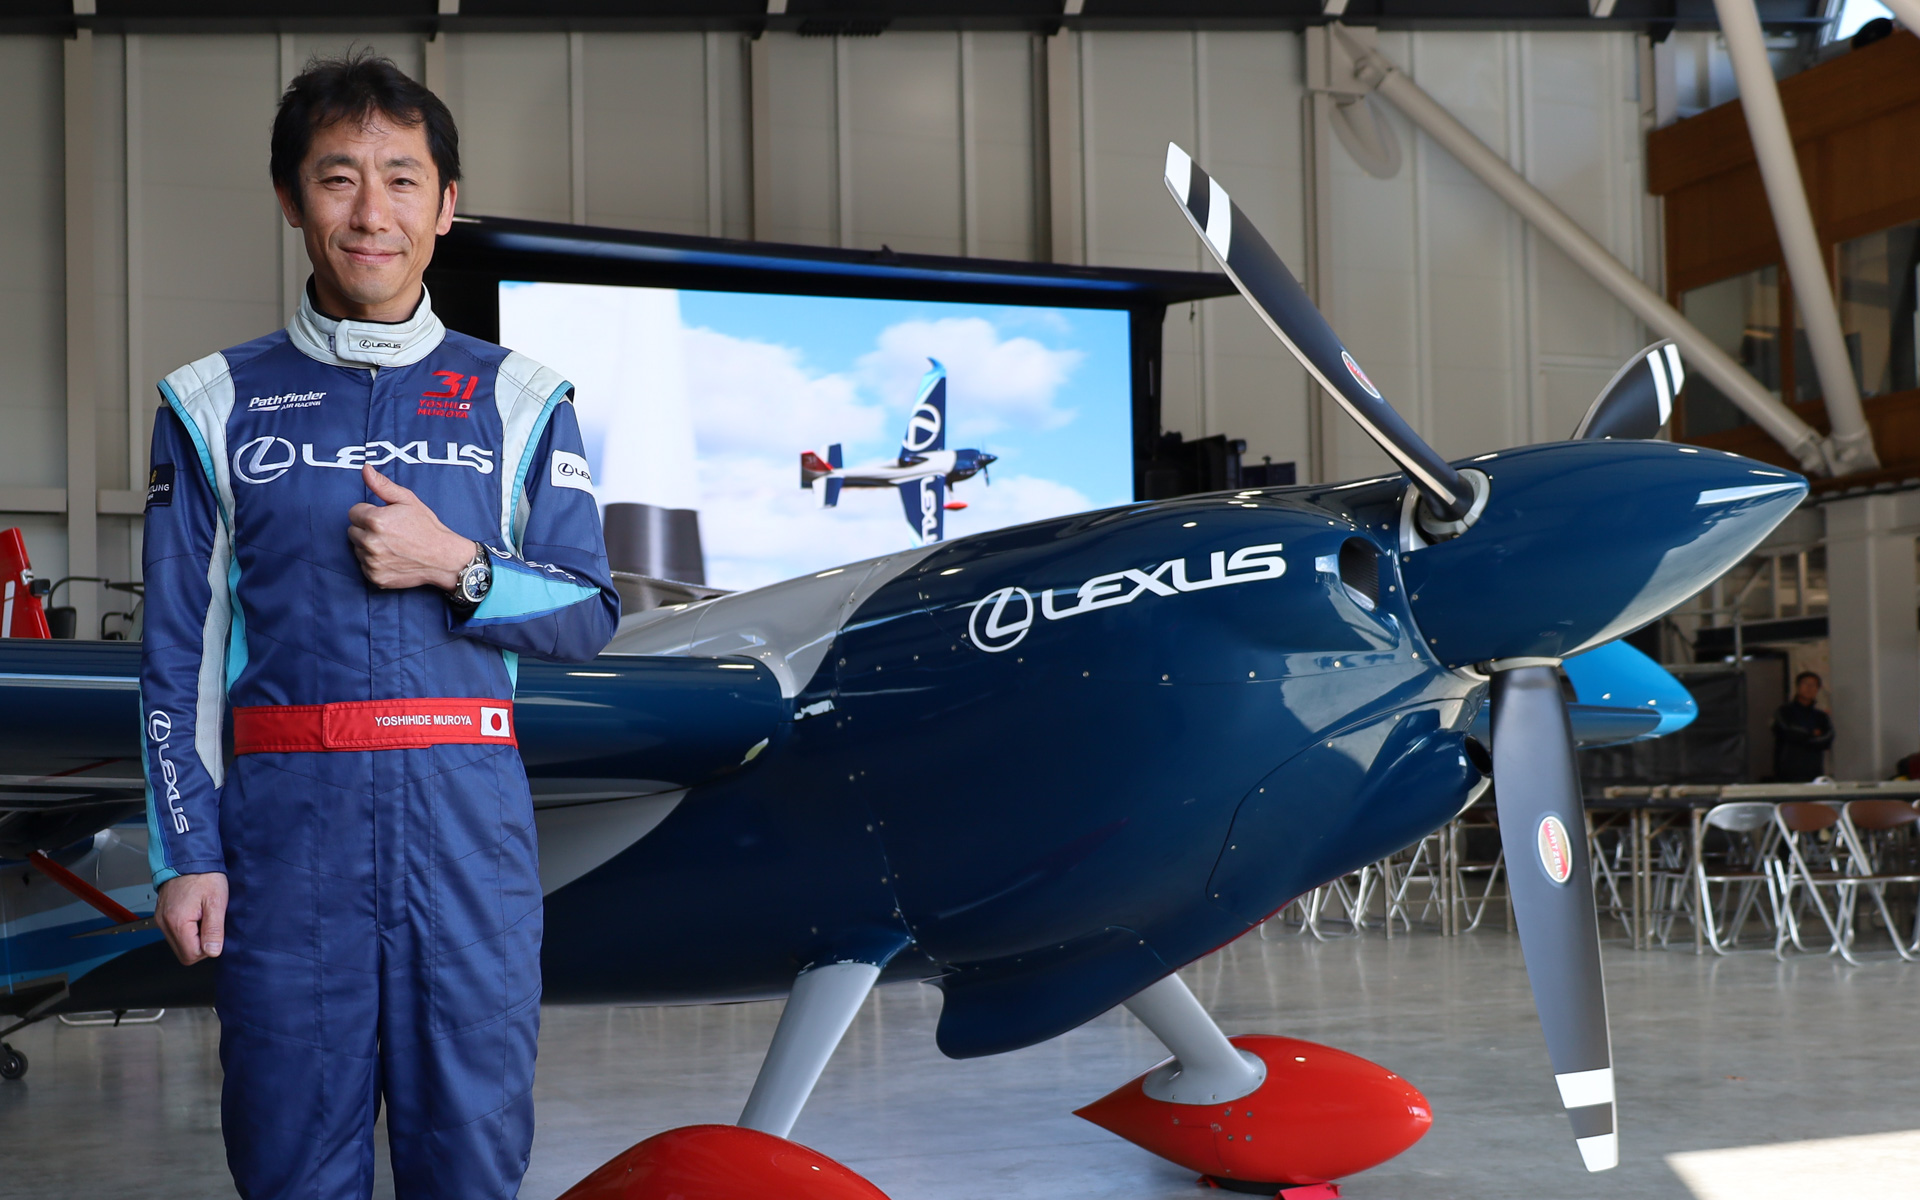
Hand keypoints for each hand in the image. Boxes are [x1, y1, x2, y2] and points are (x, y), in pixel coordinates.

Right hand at [156, 871, 228, 964]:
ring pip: (179, 944)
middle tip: (210, 924)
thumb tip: (213, 951)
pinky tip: (196, 915)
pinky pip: (175, 933)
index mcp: (177, 922)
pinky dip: (187, 930)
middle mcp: (165, 923)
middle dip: (200, 945)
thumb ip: (214, 929)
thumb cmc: (204, 876)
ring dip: (194, 937)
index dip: (207, 948)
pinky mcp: (162, 916)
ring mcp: (161, 920)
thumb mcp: (216, 902)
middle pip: (184, 953)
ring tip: (203, 917)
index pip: (191, 955)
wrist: (189, 857)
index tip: (215, 932)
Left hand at [348, 466, 475, 590]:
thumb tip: (365, 469)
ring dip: (369, 546)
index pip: (354, 512)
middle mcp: (371, 542)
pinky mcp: (375, 577)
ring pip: (358, 548)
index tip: (386, 518)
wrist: (443, 558)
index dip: (369, 512)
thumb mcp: (408, 500)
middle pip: (352, 531)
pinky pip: (364, 565)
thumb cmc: (427, 527)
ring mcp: (372, 562)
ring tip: (392, 545)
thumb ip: (382, 485)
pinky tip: (392, 558)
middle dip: (366, 529)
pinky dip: (374, 562)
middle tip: (390, 532)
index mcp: (376, 520)